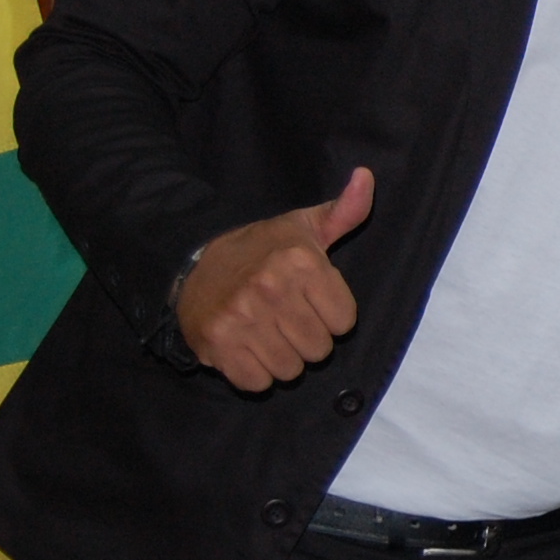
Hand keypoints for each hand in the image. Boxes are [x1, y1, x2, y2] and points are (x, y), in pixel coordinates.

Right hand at [177, 169, 372, 391]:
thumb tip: (366, 176)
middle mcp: (270, 288)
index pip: (345, 322)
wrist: (193, 264)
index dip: (330, 316)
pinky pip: (256, 382)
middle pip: (319, 350)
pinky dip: (254, 373)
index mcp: (300, 261)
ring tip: (266, 332)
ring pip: (290, 370)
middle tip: (285, 318)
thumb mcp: (304, 226)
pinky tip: (246, 348)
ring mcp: (241, 317)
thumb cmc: (260, 249)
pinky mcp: (216, 343)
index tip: (309, 301)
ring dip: (281, 359)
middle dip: (307, 340)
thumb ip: (344, 211)